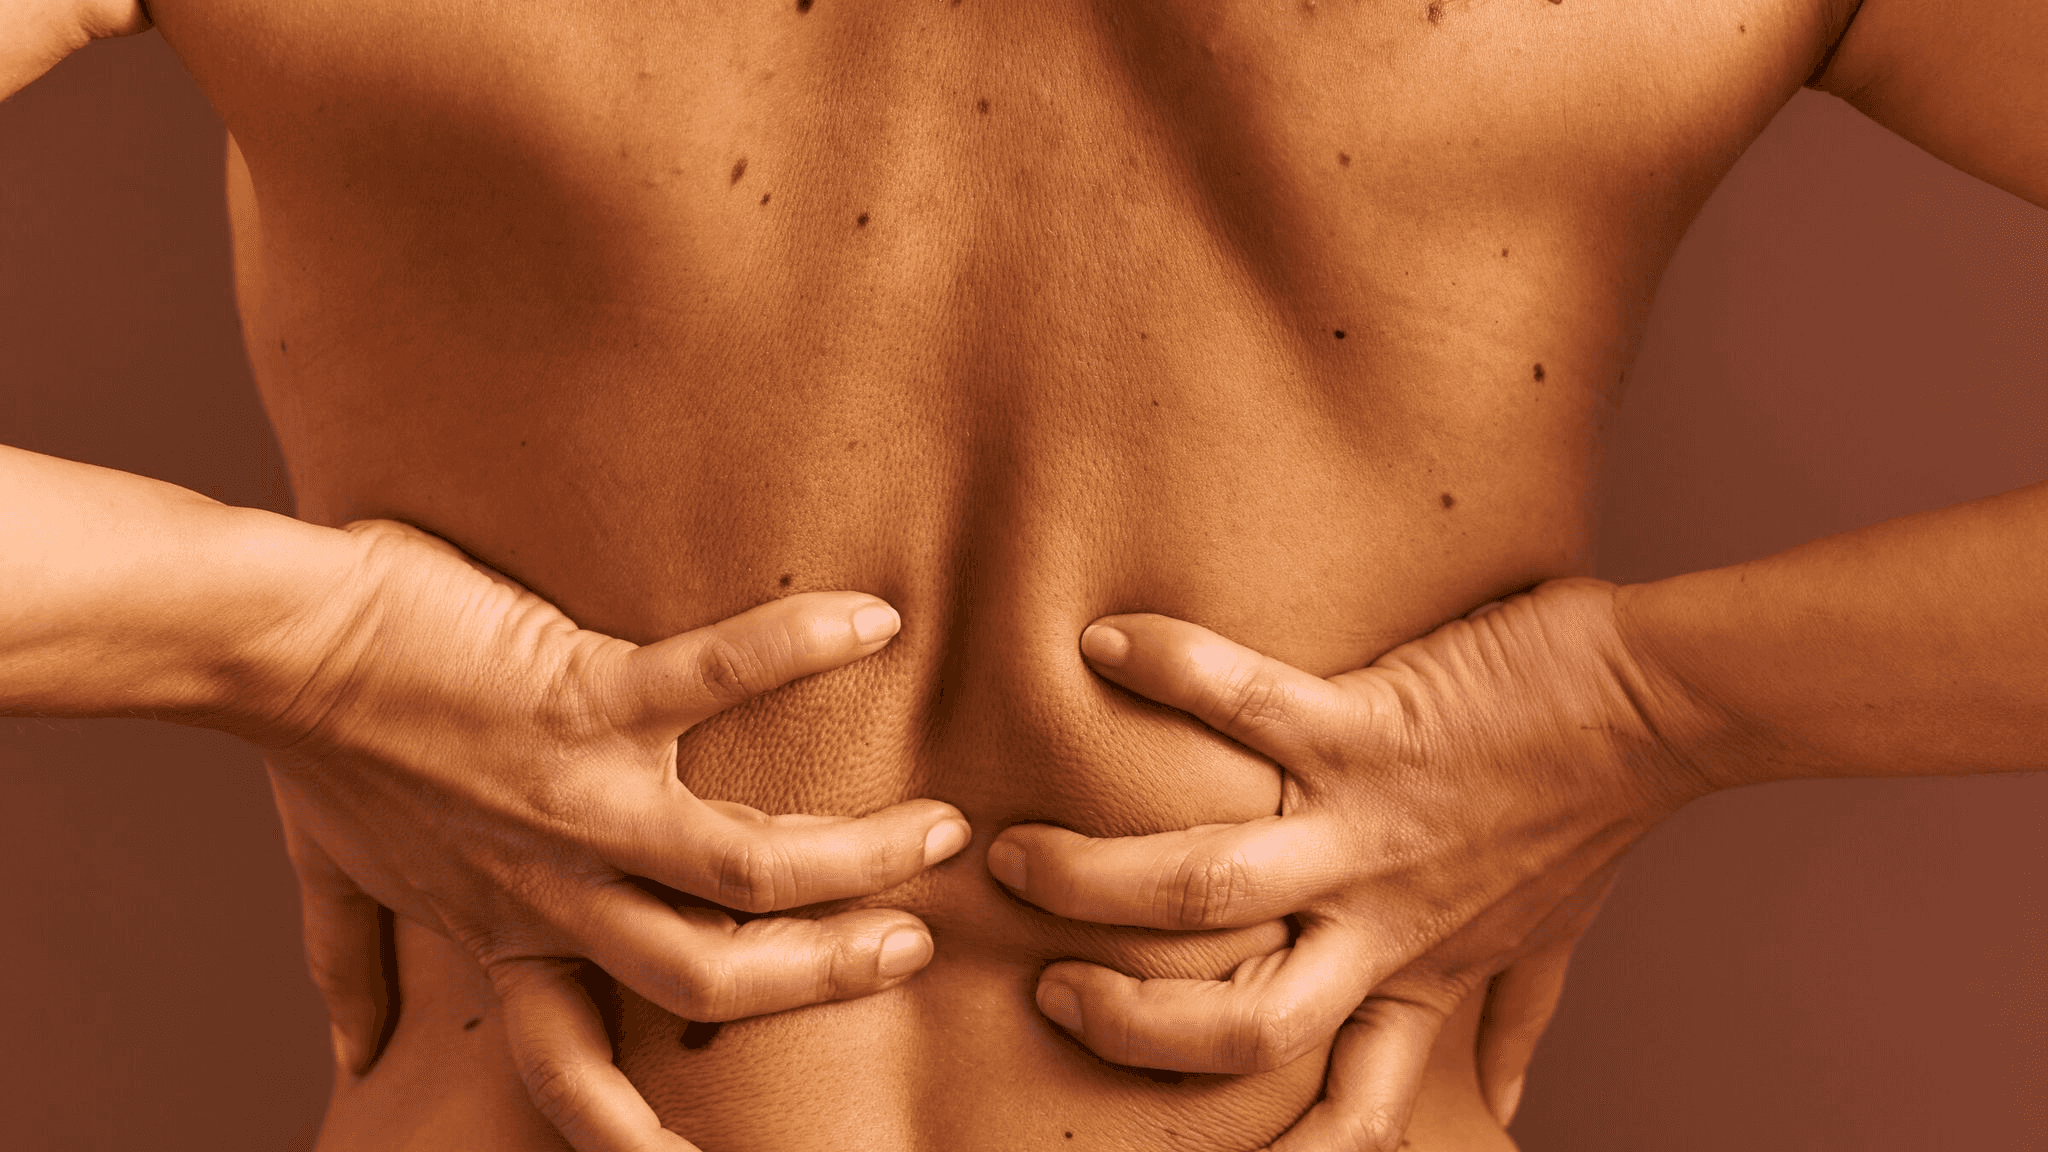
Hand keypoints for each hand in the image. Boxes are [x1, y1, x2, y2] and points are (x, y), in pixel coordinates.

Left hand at [252, 520, 969, 1151]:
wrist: (271, 645)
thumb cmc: (314, 748)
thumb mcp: (337, 877)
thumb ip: (351, 963)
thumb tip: (350, 1051)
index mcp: (509, 929)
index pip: (578, 1068)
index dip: (638, 1137)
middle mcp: (558, 885)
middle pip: (710, 980)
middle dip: (820, 977)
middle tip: (907, 948)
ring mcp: (583, 797)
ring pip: (744, 868)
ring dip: (853, 857)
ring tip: (936, 828)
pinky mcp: (588, 695)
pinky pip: (714, 676)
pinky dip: (798, 645)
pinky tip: (874, 618)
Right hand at [986, 578, 1709, 1149]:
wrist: (1661, 707)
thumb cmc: (1594, 815)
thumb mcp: (1547, 941)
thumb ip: (1514, 1021)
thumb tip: (1509, 1105)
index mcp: (1412, 973)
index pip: (1341, 1107)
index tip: (1169, 1146)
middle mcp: (1379, 921)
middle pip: (1236, 1023)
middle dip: (1127, 1020)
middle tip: (1049, 984)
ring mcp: (1366, 827)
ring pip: (1207, 884)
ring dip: (1098, 876)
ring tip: (1018, 851)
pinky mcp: (1367, 727)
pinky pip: (1248, 702)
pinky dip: (1169, 668)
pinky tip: (1105, 644)